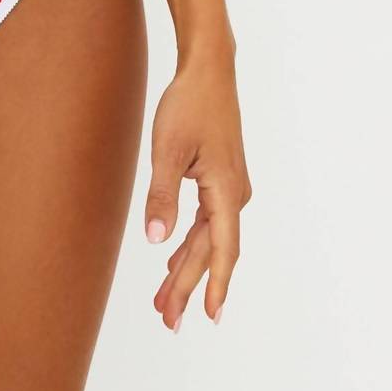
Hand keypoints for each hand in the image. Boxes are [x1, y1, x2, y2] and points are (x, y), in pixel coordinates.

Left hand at [145, 46, 250, 328]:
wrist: (208, 70)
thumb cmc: (189, 104)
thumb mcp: (168, 150)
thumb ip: (162, 197)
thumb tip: (156, 241)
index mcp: (227, 191)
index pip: (221, 251)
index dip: (214, 286)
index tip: (208, 317)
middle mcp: (235, 194)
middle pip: (211, 250)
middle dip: (188, 285)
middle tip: (168, 320)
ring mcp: (230, 187)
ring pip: (208, 238)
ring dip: (187, 267)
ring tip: (164, 299)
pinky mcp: (221, 178)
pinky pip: (207, 221)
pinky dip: (191, 242)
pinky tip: (173, 257)